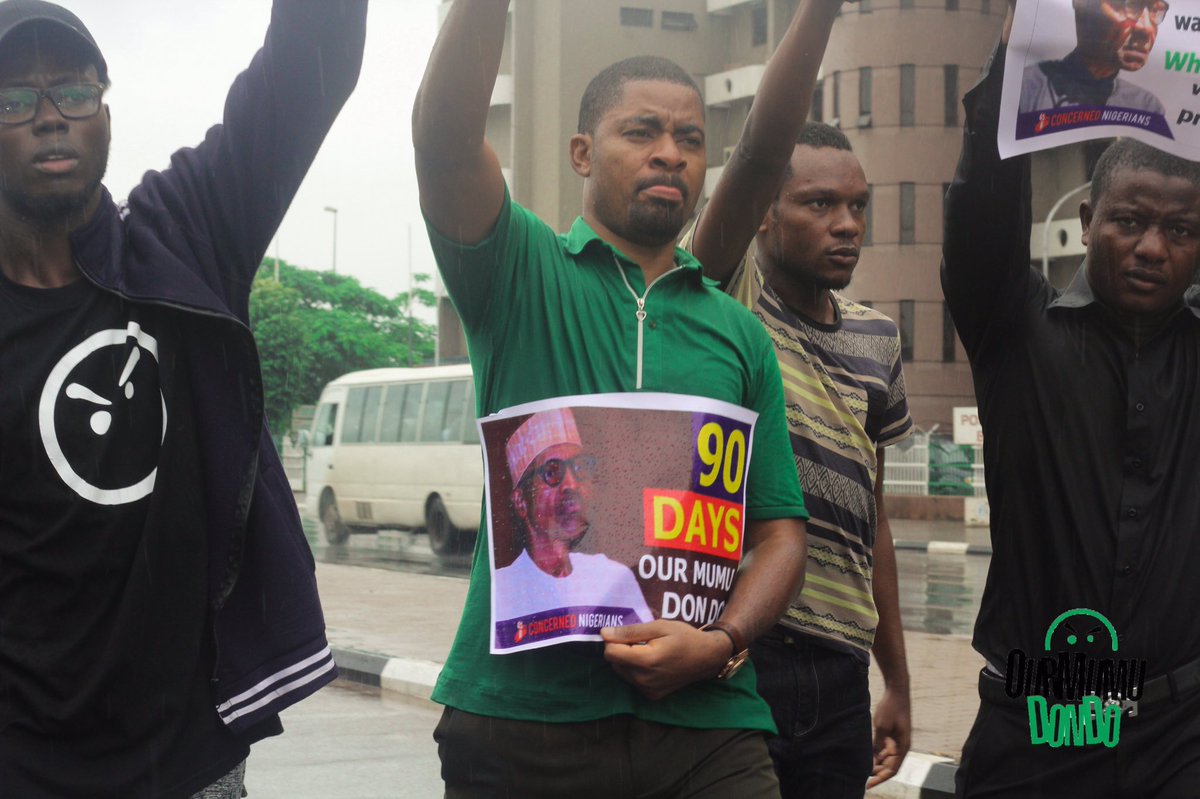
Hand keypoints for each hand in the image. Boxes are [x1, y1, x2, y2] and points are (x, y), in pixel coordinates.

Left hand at [601, 620, 729, 700]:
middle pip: (614, 662)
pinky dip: (636, 671)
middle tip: (642, 641)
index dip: (615, 640)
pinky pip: (632, 680)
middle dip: (622, 650)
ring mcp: (648, 690)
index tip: (628, 633)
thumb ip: (630, 632)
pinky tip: (653, 663)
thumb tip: (604, 633)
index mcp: (646, 661)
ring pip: (621, 672)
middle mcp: (644, 680)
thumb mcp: (659, 626)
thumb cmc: (684, 637)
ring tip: (648, 651)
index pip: (610, 653)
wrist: (707, 658)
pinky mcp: (651, 696)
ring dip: (628, 660)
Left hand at [866, 685, 910, 788]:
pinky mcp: (893, 733)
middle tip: (863, 778)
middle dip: (878, 772)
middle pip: (890, 765)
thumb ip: (877, 745)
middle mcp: (902, 745)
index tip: (868, 784)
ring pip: (888, 758)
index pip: (893, 769)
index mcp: (903, 746)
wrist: (896, 690)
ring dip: (877, 763)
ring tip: (864, 768)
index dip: (881, 778)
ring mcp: (898, 739)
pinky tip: (868, 755)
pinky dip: (878, 753)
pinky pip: (886, 748)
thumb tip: (871, 761)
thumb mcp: (881, 727)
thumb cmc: (890, 708)